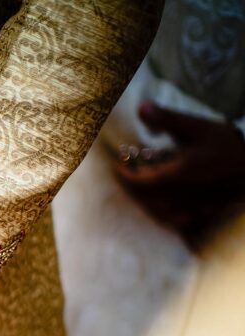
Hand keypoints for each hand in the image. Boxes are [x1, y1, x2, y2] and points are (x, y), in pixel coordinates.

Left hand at [113, 101, 244, 244]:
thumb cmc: (227, 145)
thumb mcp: (198, 127)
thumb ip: (168, 119)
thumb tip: (140, 107)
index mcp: (178, 174)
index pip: (139, 182)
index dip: (123, 175)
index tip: (116, 165)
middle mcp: (182, 195)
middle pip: (144, 199)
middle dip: (131, 188)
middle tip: (125, 175)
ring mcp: (192, 208)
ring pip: (157, 212)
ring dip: (144, 202)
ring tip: (139, 187)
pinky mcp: (201, 215)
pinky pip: (175, 221)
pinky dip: (162, 213)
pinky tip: (160, 203)